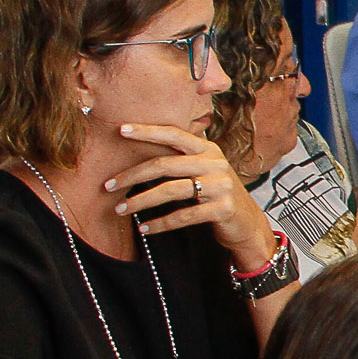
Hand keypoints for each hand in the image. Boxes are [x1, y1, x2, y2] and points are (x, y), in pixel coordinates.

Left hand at [107, 124, 273, 270]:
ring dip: (141, 201)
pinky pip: (183, 216)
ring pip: (171, 190)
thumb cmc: (218, 195)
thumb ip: (183, 157)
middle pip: (165, 164)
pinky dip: (160, 224)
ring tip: (121, 209)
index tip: (121, 130)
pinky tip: (145, 228)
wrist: (248, 223)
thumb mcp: (205, 169)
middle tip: (108, 185)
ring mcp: (220, 186)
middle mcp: (215, 163)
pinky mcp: (222, 209)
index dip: (147, 131)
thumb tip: (144, 147)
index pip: (174, 133)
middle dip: (132, 174)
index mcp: (208, 149)